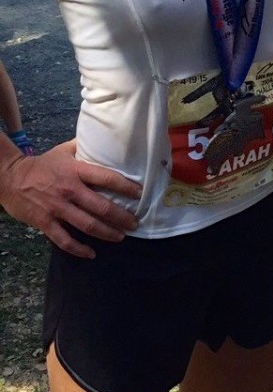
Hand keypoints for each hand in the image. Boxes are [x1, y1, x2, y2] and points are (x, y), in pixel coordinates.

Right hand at [0, 140, 141, 257]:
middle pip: (101, 207)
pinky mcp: (45, 222)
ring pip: (87, 225)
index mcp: (76, 171)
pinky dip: (79, 249)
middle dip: (122, 217)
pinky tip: (91, 253)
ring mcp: (57, 208)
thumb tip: (107, 138)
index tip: (140, 193)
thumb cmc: (42, 164)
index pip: (107, 178)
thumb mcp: (64, 150)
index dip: (126, 187)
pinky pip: (64, 240)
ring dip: (107, 233)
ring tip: (121, 236)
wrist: (9, 178)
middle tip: (135, 222)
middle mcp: (69, 190)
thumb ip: (85, 147)